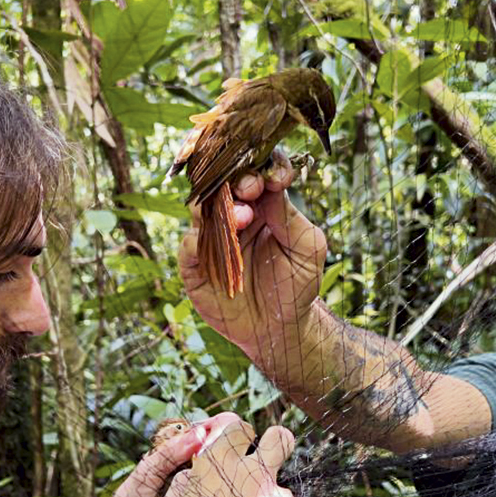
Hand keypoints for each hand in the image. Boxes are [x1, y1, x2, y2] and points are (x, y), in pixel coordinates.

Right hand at [148, 415, 308, 496]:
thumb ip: (183, 484)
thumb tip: (196, 473)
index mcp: (219, 465)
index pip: (236, 425)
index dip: (233, 434)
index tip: (232, 446)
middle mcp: (257, 477)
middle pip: (281, 438)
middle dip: (275, 444)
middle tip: (263, 464)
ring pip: (279, 494)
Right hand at [179, 153, 326, 363]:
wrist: (279, 329)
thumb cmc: (296, 286)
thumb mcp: (307, 248)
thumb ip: (289, 215)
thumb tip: (269, 184)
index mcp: (262, 204)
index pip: (257, 170)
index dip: (264, 166)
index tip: (277, 176)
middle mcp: (233, 214)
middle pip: (225, 182)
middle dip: (238, 180)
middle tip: (252, 188)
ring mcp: (212, 237)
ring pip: (202, 206)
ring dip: (220, 207)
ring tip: (242, 217)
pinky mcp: (195, 264)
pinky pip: (188, 244)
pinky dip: (199, 241)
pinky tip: (218, 246)